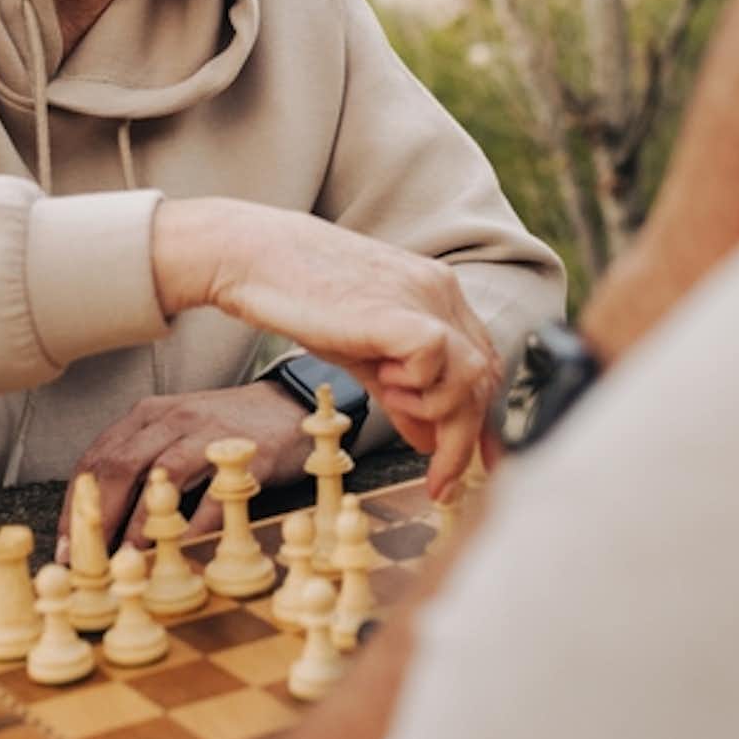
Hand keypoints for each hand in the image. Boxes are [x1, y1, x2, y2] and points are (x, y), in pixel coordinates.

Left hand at [57, 382, 313, 557]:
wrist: (286, 406)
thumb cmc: (221, 431)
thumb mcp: (171, 436)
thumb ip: (137, 467)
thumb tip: (97, 522)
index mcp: (146, 416)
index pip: (96, 460)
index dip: (75, 506)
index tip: (67, 547)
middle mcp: (171, 418)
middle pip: (120, 466)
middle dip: (98, 517)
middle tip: (89, 560)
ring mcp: (209, 432)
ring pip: (162, 476)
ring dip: (141, 523)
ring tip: (128, 560)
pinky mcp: (247, 452)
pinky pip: (215, 494)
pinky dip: (195, 525)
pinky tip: (181, 551)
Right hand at [152, 199, 501, 496]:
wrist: (254, 258)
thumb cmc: (301, 299)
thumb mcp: (362, 355)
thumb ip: (401, 395)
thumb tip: (428, 438)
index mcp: (438, 295)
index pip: (485, 364)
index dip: (484, 419)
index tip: (472, 461)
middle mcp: (441, 292)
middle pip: (485, 377)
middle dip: (467, 439)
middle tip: (441, 480)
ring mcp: (424, 298)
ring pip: (473, 376)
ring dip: (438, 411)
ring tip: (392, 400)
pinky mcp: (398, 312)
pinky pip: (437, 361)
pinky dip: (418, 387)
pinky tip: (385, 381)